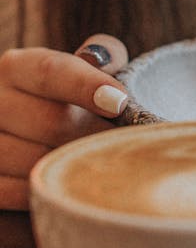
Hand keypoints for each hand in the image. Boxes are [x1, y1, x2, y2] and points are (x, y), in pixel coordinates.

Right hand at [0, 34, 128, 209]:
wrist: (31, 124)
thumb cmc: (69, 95)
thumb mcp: (83, 65)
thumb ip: (102, 55)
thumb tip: (105, 59)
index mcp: (16, 67)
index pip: (51, 71)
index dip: (87, 86)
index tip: (120, 102)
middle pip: (51, 122)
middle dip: (95, 134)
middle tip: (126, 143)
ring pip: (38, 160)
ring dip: (78, 164)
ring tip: (107, 163)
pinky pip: (21, 192)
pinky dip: (55, 189)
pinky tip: (77, 182)